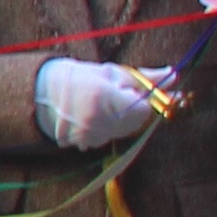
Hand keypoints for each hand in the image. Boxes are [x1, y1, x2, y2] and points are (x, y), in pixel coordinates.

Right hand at [33, 56, 162, 153]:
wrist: (43, 94)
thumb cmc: (80, 77)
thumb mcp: (112, 72)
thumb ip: (145, 77)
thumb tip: (173, 76)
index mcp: (104, 97)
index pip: (143, 108)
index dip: (145, 101)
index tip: (140, 93)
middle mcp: (97, 120)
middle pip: (137, 122)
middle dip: (136, 109)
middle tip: (121, 96)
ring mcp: (90, 135)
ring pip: (125, 131)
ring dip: (124, 119)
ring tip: (107, 104)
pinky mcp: (86, 144)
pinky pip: (111, 137)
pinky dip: (110, 127)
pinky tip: (98, 115)